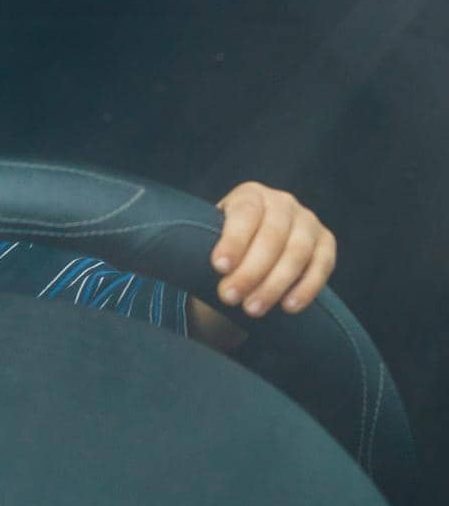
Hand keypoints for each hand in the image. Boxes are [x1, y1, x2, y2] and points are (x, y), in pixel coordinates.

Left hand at [210, 181, 335, 316]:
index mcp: (250, 195)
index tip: (219, 267)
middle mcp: (283, 202)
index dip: (233, 241)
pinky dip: (306, 288)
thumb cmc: (227, 242)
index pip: (244, 215)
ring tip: (253, 309)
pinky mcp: (326, 242)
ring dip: (275, 284)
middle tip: (229, 298)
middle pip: (272, 237)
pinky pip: (322, 265)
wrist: (256, 242)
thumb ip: (203, 244)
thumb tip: (180, 264)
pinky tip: (288, 307)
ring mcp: (308, 221)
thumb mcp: (211, 234)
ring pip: (297, 253)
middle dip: (250, 271)